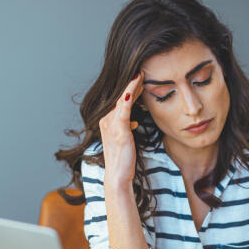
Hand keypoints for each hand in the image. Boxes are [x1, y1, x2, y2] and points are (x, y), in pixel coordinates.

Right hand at [99, 73, 143, 187]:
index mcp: (106, 122)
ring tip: (141, 74)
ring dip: (132, 86)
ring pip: (122, 99)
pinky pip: (125, 108)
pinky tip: (135, 86)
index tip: (140, 80)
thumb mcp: (124, 140)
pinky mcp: (119, 130)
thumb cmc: (123, 160)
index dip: (130, 90)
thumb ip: (127, 128)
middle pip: (120, 98)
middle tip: (142, 73)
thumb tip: (134, 121)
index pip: (120, 101)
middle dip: (131, 85)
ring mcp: (111, 125)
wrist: (118, 176)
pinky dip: (129, 96)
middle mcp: (106, 120)